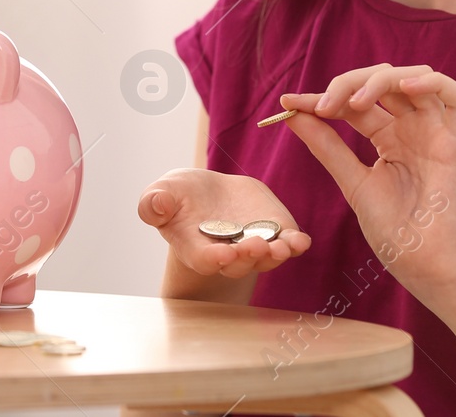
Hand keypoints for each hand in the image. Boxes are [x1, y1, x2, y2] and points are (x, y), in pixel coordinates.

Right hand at [137, 168, 310, 278]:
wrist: (210, 194)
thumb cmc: (181, 196)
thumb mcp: (163, 192)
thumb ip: (155, 203)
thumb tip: (155, 204)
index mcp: (197, 249)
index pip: (205, 260)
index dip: (214, 259)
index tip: (223, 254)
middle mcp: (228, 254)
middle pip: (239, 263)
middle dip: (247, 257)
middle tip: (255, 246)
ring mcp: (254, 247)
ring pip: (266, 259)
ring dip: (274, 255)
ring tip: (282, 247)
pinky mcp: (274, 234)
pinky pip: (287, 244)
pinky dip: (295, 245)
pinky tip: (300, 241)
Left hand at [277, 64, 455, 305]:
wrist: (423, 265)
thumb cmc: (393, 231)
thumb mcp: (351, 181)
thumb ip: (326, 145)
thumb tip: (292, 112)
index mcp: (390, 138)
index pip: (357, 101)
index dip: (325, 96)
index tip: (291, 101)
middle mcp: (413, 128)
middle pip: (384, 81)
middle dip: (349, 83)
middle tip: (323, 106)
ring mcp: (436, 132)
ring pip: (416, 78)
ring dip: (382, 79)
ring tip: (355, 101)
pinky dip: (433, 81)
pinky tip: (406, 86)